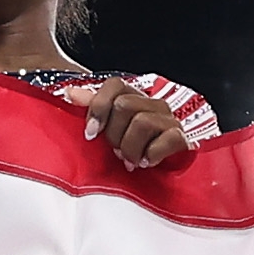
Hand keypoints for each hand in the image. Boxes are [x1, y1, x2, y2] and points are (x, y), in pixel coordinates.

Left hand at [64, 77, 197, 172]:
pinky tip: (146, 162)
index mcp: (135, 98)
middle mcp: (154, 104)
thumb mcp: (114, 127)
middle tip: (116, 151)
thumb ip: (95, 108)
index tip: (90, 133)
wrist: (171, 169)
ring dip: (131, 148)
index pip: (115, 85)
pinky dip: (152, 155)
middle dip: (114, 134)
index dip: (99, 106)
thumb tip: (71, 92)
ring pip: (142, 122)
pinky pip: (167, 139)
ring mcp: (170, 120)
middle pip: (125, 105)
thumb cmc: (138, 146)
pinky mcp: (182, 137)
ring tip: (130, 160)